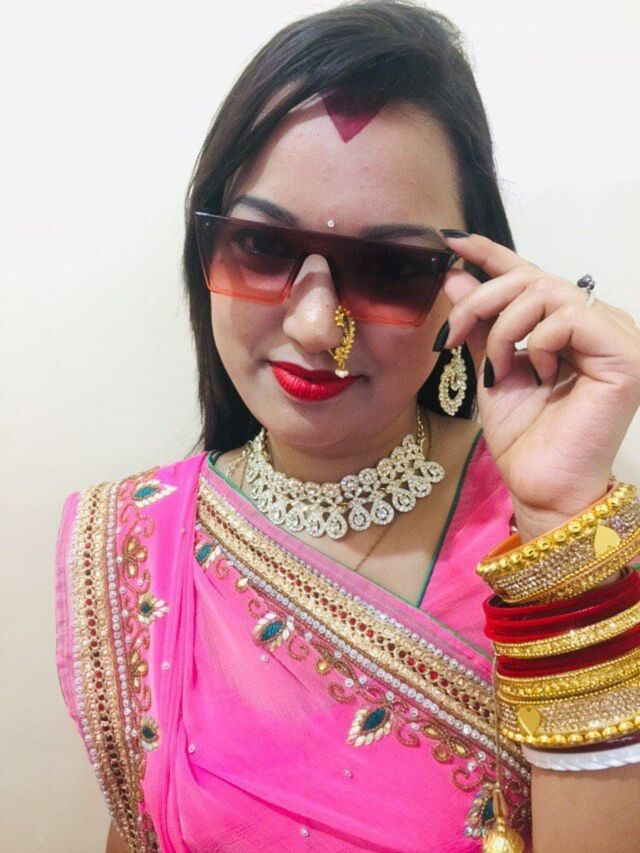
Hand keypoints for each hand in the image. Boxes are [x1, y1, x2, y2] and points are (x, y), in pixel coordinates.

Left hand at [437, 232, 639, 540]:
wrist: (540, 484)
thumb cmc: (523, 435)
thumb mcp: (491, 367)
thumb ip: (479, 323)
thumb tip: (453, 275)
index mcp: (568, 324)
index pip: (530, 274)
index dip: (491, 254)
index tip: (451, 240)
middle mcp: (597, 323)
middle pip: (531, 278)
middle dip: (481, 299)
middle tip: (452, 333)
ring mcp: (617, 336)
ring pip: (547, 291)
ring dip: (505, 328)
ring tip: (500, 368)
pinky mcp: (625, 354)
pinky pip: (570, 317)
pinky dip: (537, 343)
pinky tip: (538, 374)